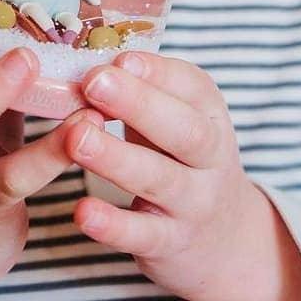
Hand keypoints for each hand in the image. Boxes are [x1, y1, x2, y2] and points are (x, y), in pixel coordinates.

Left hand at [65, 52, 300, 300]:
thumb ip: (142, 90)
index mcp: (210, 115)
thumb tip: (92, 59)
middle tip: (93, 82)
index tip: (117, 57)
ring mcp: (193, 204)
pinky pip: (142, 234)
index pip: (192, 86)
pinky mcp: (170, 243)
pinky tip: (82, 210)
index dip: (155, 71)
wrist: (222, 240)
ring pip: (159, 179)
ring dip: (116, 158)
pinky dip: (112, 225)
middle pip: (184, 130)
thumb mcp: (176, 118)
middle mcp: (210, 158)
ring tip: (78, 138)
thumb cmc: (181, 159)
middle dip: (138, 103)